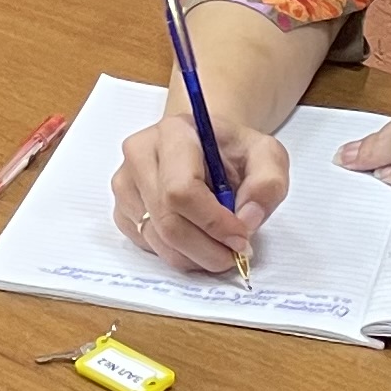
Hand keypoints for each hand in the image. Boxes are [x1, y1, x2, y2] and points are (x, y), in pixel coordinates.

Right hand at [110, 111, 292, 275]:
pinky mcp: (121, 209)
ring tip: (220, 247)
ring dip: (195, 256)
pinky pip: (148, 246)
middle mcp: (139, 155)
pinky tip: (197, 238)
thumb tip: (247, 218)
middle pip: (167, 222)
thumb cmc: (232, 151)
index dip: (213, 224)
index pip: (182, 191)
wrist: (205, 147)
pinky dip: (179, 255)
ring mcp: (125, 183)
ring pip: (157, 240)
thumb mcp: (267, 155)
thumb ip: (268, 183)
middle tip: (235, 254)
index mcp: (173, 133)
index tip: (241, 238)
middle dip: (207, 249)